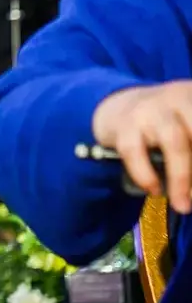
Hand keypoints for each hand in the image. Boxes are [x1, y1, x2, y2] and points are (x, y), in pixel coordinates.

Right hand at [93, 81, 191, 212]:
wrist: (117, 107)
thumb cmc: (164, 125)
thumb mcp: (186, 127)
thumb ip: (191, 150)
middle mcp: (177, 98)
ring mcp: (149, 109)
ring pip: (174, 142)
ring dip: (182, 177)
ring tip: (183, 205)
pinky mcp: (123, 124)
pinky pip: (136, 152)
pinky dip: (145, 175)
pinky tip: (154, 189)